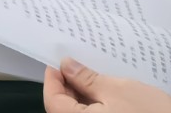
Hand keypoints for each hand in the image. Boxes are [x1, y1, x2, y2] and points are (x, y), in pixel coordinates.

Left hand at [44, 58, 170, 112]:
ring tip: (92, 75)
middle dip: (69, 87)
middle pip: (66, 109)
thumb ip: (87, 79)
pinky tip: (106, 92)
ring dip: (84, 96)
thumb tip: (67, 66)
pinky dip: (98, 106)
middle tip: (75, 65)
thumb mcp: (117, 90)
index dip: (52, 81)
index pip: (53, 102)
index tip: (55, 63)